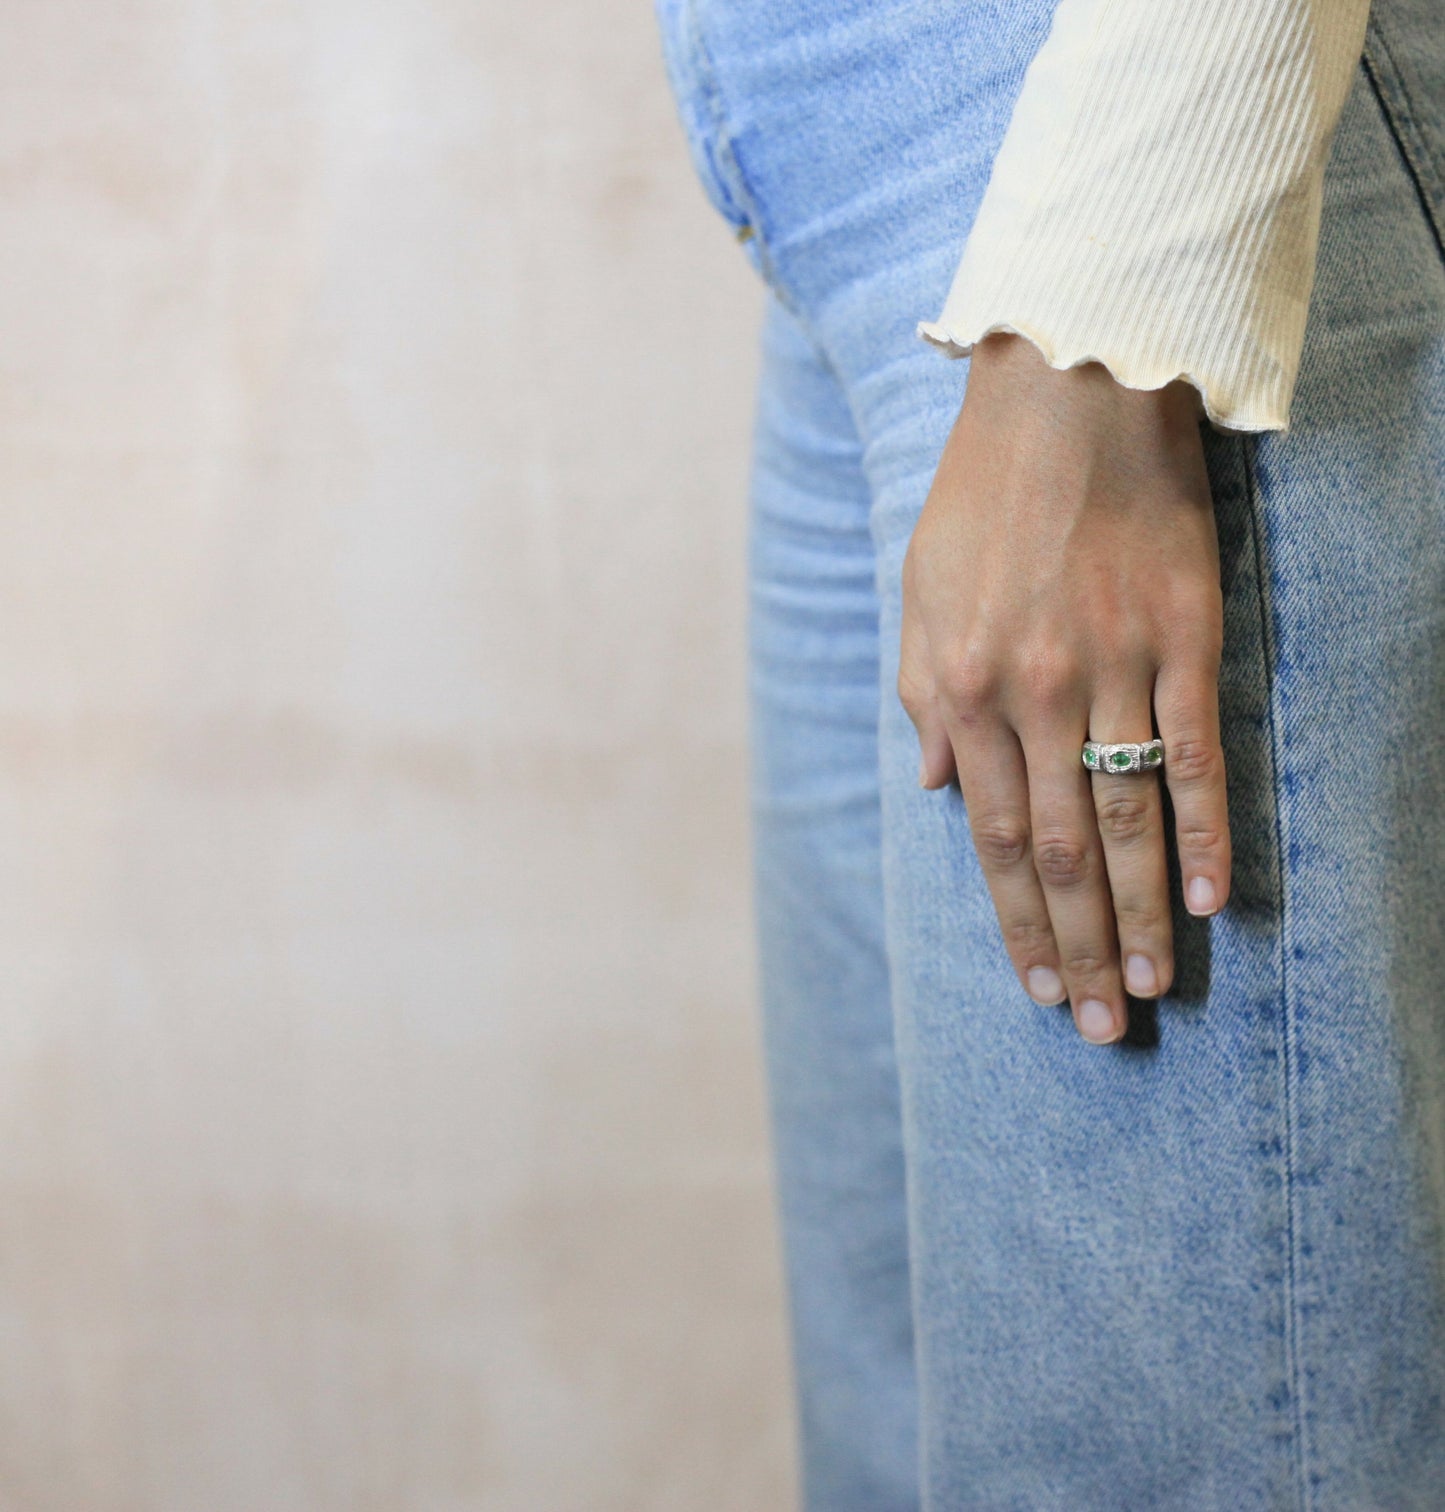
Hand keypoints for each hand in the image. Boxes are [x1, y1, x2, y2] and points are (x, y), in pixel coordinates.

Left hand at [899, 333, 1230, 1044]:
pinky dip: (1205, 830)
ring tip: (1153, 991)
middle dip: (1077, 947)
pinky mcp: (1180, 635)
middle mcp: (1029, 693)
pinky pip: (1196, 753)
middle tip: (1099, 1026)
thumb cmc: (980, 495)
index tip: (1035, 986)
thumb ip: (920, 696)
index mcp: (958, 689)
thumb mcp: (917, 593)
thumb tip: (929, 787)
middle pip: (1055, 851)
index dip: (1014, 921)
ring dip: (1139, 915)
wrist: (1065, 389)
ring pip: (1123, 820)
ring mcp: (1109, 667)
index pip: (987, 837)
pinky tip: (1214, 898)